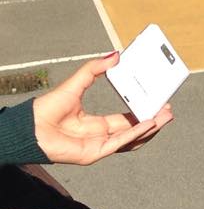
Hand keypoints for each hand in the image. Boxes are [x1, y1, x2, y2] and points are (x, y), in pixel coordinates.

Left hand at [32, 53, 172, 165]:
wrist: (30, 127)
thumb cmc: (47, 108)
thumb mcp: (76, 82)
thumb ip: (95, 69)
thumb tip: (114, 55)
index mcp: (94, 124)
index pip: (125, 120)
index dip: (142, 112)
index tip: (156, 102)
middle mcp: (99, 137)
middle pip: (133, 130)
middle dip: (153, 120)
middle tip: (169, 109)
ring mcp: (98, 147)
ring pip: (132, 139)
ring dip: (151, 127)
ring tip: (166, 116)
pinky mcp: (95, 154)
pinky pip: (121, 143)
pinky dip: (137, 132)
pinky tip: (149, 122)